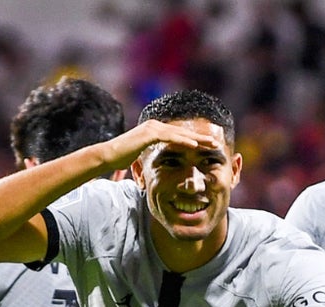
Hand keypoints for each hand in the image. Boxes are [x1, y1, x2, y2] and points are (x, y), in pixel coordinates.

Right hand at [92, 119, 223, 172]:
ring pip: (180, 133)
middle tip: (216, 143)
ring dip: (197, 139)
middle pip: (183, 132)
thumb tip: (157, 162)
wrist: (108, 155)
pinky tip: (195, 145)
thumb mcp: (141, 156)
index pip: (179, 135)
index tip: (208, 146)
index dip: (195, 140)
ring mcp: (153, 128)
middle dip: (201, 138)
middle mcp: (155, 126)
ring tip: (211, 143)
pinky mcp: (150, 134)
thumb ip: (151, 154)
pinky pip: (170, 137)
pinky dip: (183, 141)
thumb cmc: (121, 158)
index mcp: (155, 130)